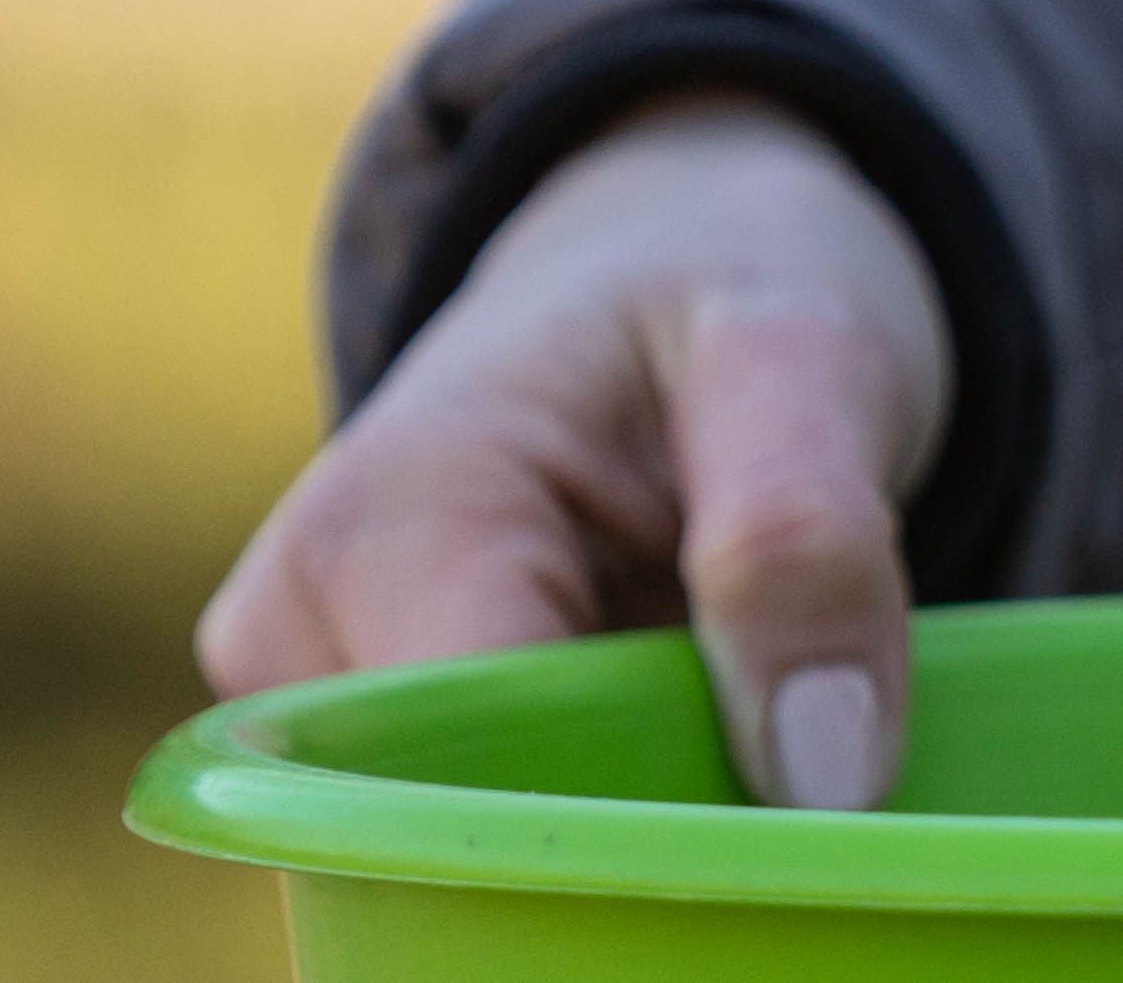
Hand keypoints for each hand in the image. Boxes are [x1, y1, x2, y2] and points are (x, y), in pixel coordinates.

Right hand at [199, 94, 948, 810]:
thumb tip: (822, 772)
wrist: (665, 264)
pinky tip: (680, 730)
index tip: (798, 816)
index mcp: (389, 520)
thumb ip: (807, 535)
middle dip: (641, 832)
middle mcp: (300, 631)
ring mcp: (312, 701)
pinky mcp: (358, 745)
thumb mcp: (806, 358)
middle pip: (468, 837)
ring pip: (478, 858)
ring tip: (734, 708)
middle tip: (797, 770)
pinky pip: (486, 835)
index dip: (648, 823)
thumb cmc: (725, 294)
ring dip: (631, 818)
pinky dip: (608, 809)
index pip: (482, 773)